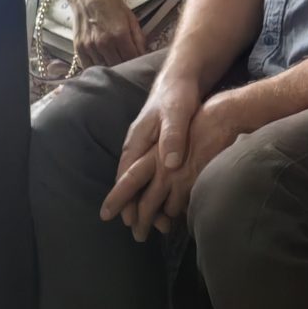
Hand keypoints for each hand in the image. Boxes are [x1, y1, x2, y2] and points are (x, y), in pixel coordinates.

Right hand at [69, 0, 146, 69]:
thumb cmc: (110, 5)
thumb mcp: (130, 17)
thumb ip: (138, 37)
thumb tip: (145, 54)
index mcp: (120, 35)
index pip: (132, 59)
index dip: (138, 63)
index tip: (140, 64)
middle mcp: (104, 43)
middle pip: (119, 66)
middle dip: (126, 67)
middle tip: (130, 67)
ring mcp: (90, 47)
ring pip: (104, 68)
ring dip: (112, 69)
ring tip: (117, 66)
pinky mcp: (79, 49)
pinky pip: (89, 67)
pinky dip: (97, 69)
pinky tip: (102, 66)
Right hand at [101, 74, 202, 236]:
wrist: (183, 76)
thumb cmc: (177, 95)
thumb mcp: (177, 113)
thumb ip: (173, 137)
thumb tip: (169, 164)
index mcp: (138, 141)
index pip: (126, 176)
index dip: (124, 198)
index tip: (125, 220)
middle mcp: (139, 146)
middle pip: (132, 182)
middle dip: (133, 207)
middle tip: (139, 232)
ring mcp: (149, 146)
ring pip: (143, 180)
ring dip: (147, 201)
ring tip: (157, 224)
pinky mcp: (161, 146)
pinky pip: (154, 173)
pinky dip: (157, 188)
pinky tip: (168, 200)